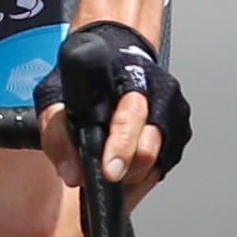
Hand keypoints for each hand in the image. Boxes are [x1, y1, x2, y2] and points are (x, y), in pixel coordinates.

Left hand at [35, 20, 190, 198]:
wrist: (117, 57)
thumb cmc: (89, 80)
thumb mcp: (57, 95)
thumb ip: (58, 132)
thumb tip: (72, 172)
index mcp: (130, 77)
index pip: (130, 116)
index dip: (120, 147)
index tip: (109, 171)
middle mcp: (159, 94)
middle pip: (149, 147)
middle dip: (125, 171)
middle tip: (103, 177)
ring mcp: (173, 114)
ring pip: (157, 164)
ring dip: (131, 178)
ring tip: (109, 175)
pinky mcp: (180, 133)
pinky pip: (162, 169)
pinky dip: (141, 179)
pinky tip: (124, 173)